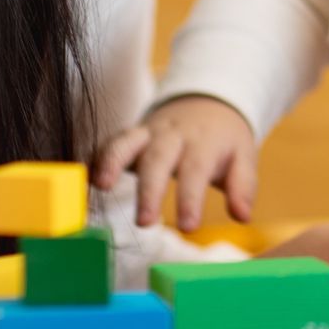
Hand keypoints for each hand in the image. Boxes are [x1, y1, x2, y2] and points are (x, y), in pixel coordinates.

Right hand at [92, 96, 256, 230]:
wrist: (207, 102)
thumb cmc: (223, 140)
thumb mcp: (242, 157)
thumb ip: (242, 186)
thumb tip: (243, 217)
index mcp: (204, 143)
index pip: (197, 170)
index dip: (191, 198)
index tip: (189, 226)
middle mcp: (173, 136)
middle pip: (159, 159)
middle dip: (150, 190)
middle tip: (144, 223)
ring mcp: (148, 133)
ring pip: (128, 142)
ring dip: (113, 161)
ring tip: (100, 184)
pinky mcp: (130, 135)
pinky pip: (110, 142)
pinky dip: (96, 157)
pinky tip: (84, 180)